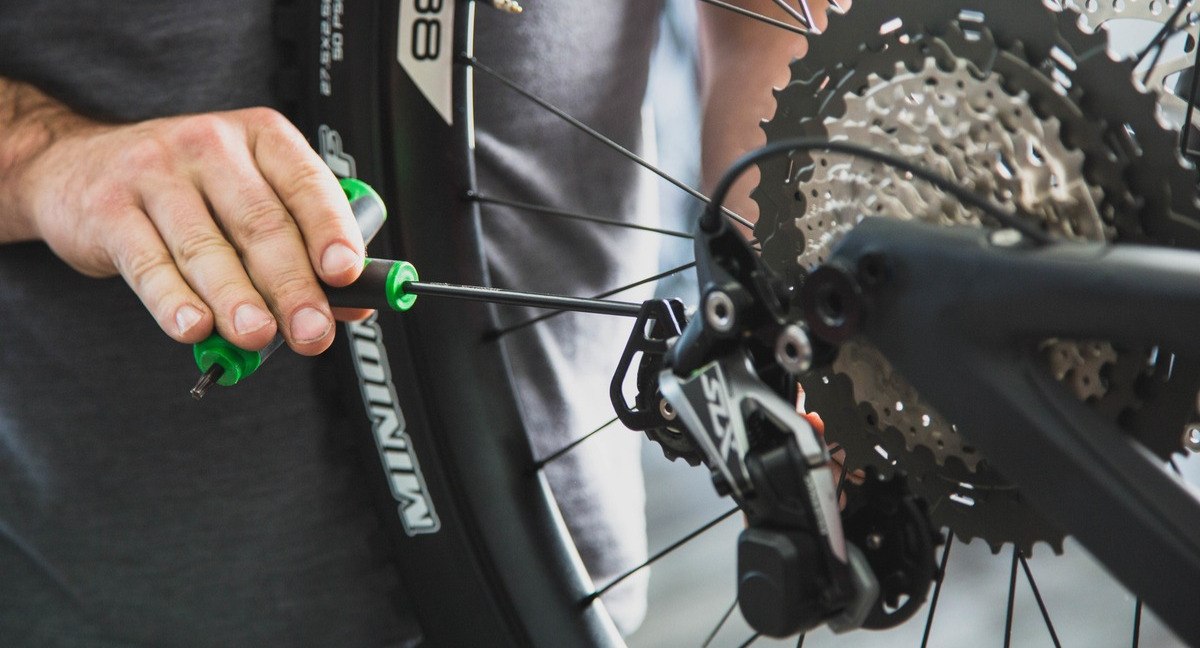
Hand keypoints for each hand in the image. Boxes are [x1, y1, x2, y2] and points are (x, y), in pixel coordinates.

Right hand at [7, 99, 364, 354]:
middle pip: (261, 223)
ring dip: (237, 300)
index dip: (331, 231)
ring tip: (258, 336)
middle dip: (292, 286)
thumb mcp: (250, 198)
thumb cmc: (188, 190)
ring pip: (206, 247)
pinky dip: (174, 302)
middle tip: (311, 331)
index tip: (347, 274)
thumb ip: (302, 247)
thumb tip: (353, 308)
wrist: (77, 166)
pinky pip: (148, 264)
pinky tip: (195, 328)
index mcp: (262, 139)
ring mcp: (155, 173)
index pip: (308, 184)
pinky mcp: (108, 209)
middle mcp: (211, 146)